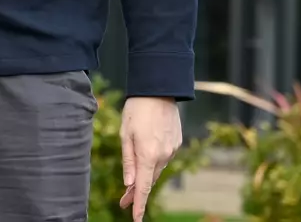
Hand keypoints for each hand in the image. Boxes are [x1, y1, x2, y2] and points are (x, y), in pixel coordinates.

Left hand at [119, 96, 182, 220]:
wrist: (159, 90)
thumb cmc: (137, 110)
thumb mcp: (125, 134)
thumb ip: (128, 160)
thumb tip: (129, 184)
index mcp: (148, 155)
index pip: (143, 187)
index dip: (138, 205)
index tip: (135, 219)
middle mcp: (163, 156)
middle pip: (149, 181)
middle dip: (136, 192)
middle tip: (123, 202)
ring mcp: (172, 150)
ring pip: (156, 170)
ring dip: (145, 177)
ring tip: (131, 185)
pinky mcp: (176, 144)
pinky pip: (163, 158)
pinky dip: (154, 162)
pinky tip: (145, 157)